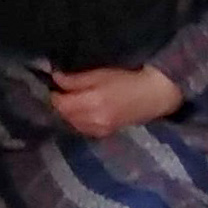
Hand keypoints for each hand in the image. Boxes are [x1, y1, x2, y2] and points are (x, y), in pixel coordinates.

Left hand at [49, 65, 181, 139]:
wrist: (153, 95)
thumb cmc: (128, 79)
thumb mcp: (101, 74)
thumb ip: (77, 79)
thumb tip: (55, 78)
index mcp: (92, 103)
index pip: (61, 103)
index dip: (55, 94)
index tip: (55, 84)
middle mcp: (93, 120)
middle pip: (65, 115)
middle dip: (61, 103)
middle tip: (63, 91)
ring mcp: (99, 130)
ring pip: (72, 123)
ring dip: (69, 113)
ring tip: (73, 100)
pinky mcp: (104, 133)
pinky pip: (83, 128)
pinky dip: (78, 120)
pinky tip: (84, 111)